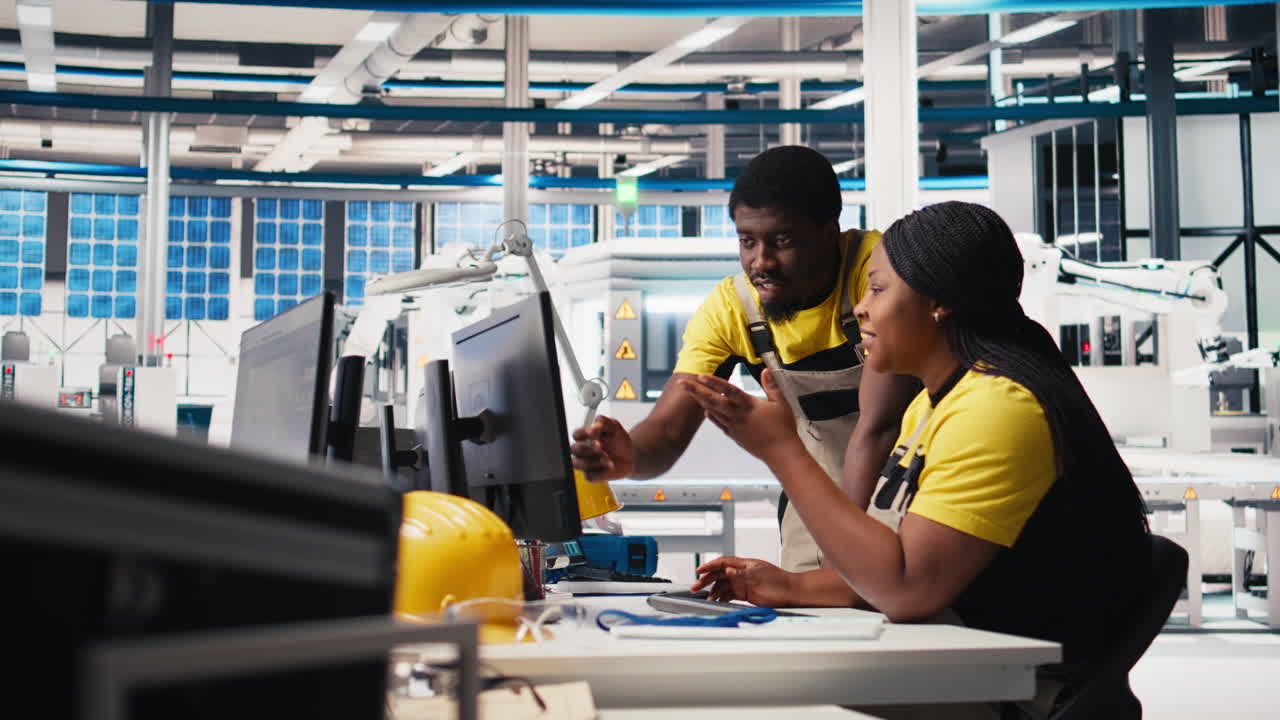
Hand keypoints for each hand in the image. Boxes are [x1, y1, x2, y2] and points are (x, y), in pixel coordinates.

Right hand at [570, 416, 633, 481]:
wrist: (630, 455)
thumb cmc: (618, 440)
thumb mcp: (614, 426)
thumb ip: (604, 422)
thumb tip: (595, 425)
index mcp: (585, 436)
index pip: (576, 434)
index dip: (582, 433)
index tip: (593, 432)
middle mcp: (582, 450)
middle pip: (574, 449)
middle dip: (587, 448)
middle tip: (600, 446)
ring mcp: (585, 463)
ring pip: (578, 464)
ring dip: (592, 461)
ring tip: (607, 458)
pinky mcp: (591, 475)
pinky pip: (590, 476)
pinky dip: (600, 472)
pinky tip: (610, 467)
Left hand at [678, 369, 800, 463]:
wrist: (780, 452)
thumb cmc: (782, 428)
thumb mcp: (781, 403)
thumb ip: (772, 385)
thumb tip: (766, 370)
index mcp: (748, 405)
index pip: (728, 390)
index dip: (714, 382)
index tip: (701, 376)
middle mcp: (738, 415)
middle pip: (713, 401)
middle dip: (697, 391)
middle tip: (683, 382)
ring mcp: (734, 426)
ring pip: (713, 411)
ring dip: (701, 401)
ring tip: (690, 392)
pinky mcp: (735, 435)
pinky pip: (719, 424)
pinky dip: (711, 416)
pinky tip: (705, 411)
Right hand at [691, 556, 796, 607]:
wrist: (792, 593)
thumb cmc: (778, 582)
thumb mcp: (757, 576)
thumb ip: (740, 574)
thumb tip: (726, 570)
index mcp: (744, 564)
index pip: (722, 562)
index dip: (709, 566)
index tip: (699, 571)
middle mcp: (742, 573)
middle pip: (720, 574)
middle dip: (706, 580)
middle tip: (695, 587)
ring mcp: (744, 583)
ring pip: (723, 586)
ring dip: (714, 591)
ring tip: (706, 598)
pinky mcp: (746, 594)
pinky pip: (730, 595)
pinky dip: (722, 598)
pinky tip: (717, 601)